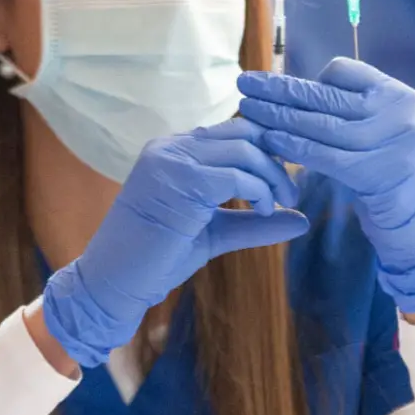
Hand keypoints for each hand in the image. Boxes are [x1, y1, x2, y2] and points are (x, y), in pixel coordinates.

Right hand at [40, 119, 308, 368]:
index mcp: (174, 150)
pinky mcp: (180, 183)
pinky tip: (264, 210)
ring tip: (279, 205)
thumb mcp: (215, 233)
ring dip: (273, 176)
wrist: (113, 283)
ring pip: (244, 149)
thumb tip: (302, 219)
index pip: (234, 131)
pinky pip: (236, 174)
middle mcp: (171, 147)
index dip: (268, 151)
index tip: (285, 180)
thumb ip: (254, 221)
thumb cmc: (157, 259)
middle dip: (277, 160)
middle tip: (291, 194)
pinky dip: (260, 190)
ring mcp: (172, 161)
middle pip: (244, 132)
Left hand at [237, 59, 414, 313]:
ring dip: (279, 117)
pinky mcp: (381, 173)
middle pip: (327, 95)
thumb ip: (355, 111)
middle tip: (245, 83)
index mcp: (399, 95)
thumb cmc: (395, 175)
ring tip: (247, 111)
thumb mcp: (385, 133)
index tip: (277, 85)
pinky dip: (294, 147)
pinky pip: (326, 156)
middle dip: (281, 90)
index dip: (308, 80)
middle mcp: (400, 112)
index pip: (345, 71)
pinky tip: (270, 141)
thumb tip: (301, 91)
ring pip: (322, 124)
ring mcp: (394, 142)